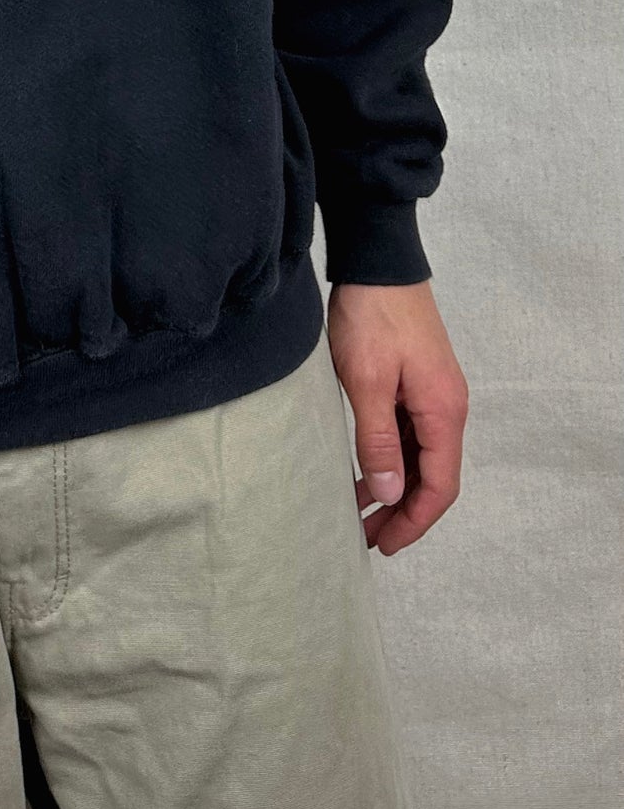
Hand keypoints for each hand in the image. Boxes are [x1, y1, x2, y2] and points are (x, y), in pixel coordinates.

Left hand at [327, 280, 468, 555]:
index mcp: (444, 412)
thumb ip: (378, 440)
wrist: (377, 263)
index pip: (439, 485)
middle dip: (404, 512)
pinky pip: (408, 436)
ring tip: (361, 515)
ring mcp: (432, 395)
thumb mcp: (367, 382)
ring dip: (395, 489)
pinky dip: (390, 460)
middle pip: (433, 476)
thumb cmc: (371, 318)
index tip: (385, 545)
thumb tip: (391, 494)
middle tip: (368, 539)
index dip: (414, 521)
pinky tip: (363, 473)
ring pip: (420, 458)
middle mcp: (447, 407)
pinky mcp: (414, 383)